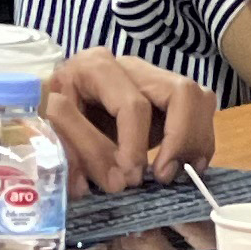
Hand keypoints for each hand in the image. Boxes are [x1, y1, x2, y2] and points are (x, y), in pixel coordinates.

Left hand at [47, 49, 216, 190]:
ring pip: (199, 99)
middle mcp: (132, 67)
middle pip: (181, 92)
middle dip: (180, 139)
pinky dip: (200, 142)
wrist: (50, 106)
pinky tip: (185, 166)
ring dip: (196, 141)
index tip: (131, 178)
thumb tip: (115, 182)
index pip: (132, 104)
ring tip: (177, 174)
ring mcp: (155, 79)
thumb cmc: (48, 115)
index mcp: (96, 67)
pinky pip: (202, 113)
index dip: (136, 145)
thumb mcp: (52, 131)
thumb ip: (78, 153)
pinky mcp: (168, 99)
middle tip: (161, 176)